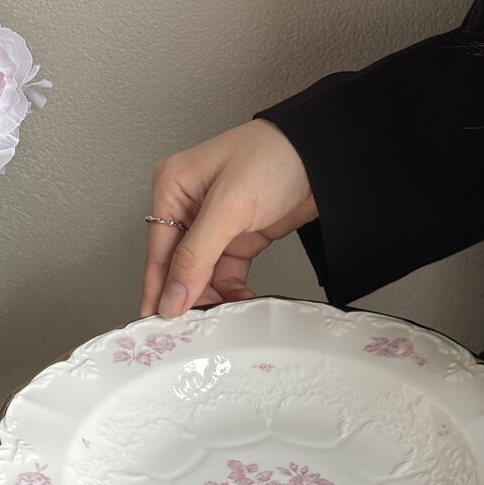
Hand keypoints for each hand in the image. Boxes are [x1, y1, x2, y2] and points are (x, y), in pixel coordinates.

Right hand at [141, 119, 316, 317]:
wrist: (325, 155)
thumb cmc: (275, 156)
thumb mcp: (230, 207)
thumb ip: (197, 255)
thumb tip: (171, 296)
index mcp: (172, 189)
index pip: (158, 251)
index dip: (158, 290)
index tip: (158, 325)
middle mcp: (188, 207)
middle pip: (178, 267)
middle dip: (187, 297)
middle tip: (193, 329)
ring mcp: (215, 224)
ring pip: (202, 275)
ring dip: (212, 297)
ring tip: (221, 317)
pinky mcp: (240, 237)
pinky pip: (226, 274)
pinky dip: (232, 291)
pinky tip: (240, 301)